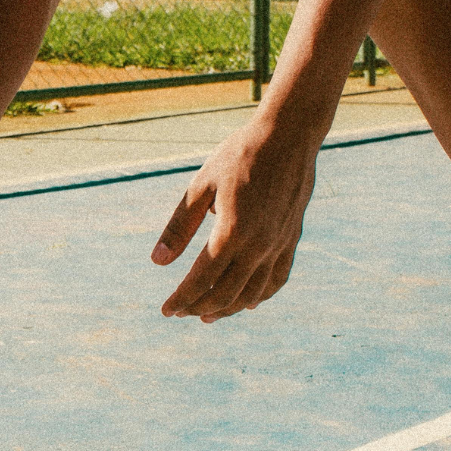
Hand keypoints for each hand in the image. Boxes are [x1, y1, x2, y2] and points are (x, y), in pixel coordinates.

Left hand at [151, 119, 317, 321]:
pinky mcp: (292, 239)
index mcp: (233, 230)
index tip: (167, 310)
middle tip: (181, 312)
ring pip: (253, 292)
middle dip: (200, 307)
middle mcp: (259, 244)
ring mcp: (279, 244)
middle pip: (226, 292)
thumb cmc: (238, 156)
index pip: (202, 279)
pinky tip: (246, 302)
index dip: (182, 298)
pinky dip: (261, 295)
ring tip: (207, 315)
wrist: (289, 135)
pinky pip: (278, 279)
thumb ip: (178, 227)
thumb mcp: (200, 186)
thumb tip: (157, 262)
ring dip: (228, 308)